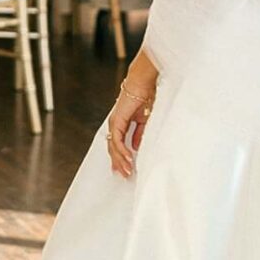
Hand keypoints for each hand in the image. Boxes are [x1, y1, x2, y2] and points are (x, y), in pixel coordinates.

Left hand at [105, 53, 157, 178]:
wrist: (143, 83)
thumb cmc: (146, 97)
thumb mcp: (145, 121)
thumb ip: (139, 134)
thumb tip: (136, 147)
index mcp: (122, 123)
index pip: (118, 144)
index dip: (120, 158)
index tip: (125, 170)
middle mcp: (116, 124)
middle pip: (113, 148)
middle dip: (118, 163)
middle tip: (124, 176)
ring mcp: (115, 123)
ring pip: (113, 147)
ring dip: (120, 160)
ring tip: (127, 171)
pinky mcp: (117, 121)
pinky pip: (117, 140)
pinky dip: (122, 151)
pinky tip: (129, 159)